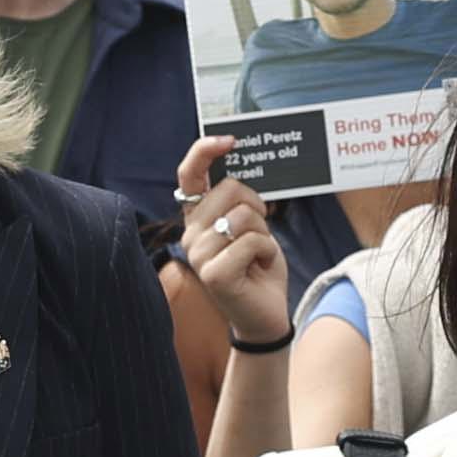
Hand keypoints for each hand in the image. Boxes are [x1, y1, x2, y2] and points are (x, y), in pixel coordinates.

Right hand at [174, 134, 293, 346]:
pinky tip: (260, 267)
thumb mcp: (250, 226)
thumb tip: (242, 167)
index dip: (204, 151)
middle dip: (256, 206)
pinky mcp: (214, 274)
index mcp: (196, 218)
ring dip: (264, 233)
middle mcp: (190, 234)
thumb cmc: (258, 267)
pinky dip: (267, 251)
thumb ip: (238, 201)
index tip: (229, 140)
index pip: (189, 176)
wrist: (264, 315)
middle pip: (230, 189)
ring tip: (257, 255)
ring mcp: (199, 255)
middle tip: (258, 233)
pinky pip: (252, 241)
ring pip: (244, 215)